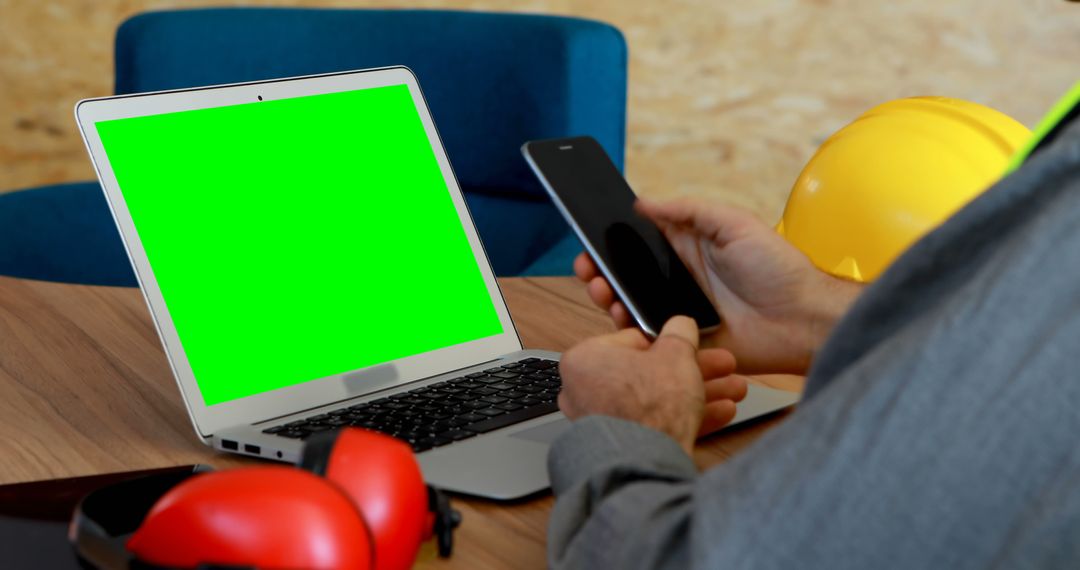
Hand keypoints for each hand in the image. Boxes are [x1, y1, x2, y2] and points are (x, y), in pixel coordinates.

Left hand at [558, 316, 747, 452]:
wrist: (647, 462)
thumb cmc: (649, 405)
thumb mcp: (676, 354)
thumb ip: (680, 333)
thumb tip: (681, 324)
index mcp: (586, 359)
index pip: (634, 341)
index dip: (671, 343)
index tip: (694, 346)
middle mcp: (585, 391)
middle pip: (651, 373)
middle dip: (694, 370)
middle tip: (721, 366)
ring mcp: (602, 423)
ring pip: (658, 400)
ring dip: (699, 393)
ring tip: (733, 390)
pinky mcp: (621, 447)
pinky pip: (656, 425)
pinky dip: (686, 418)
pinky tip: (721, 413)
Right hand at [574, 197, 862, 373]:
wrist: (801, 320)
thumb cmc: (778, 269)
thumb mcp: (734, 224)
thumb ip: (689, 210)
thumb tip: (645, 202)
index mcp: (687, 249)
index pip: (639, 243)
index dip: (613, 242)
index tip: (591, 239)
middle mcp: (678, 281)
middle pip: (627, 277)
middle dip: (601, 273)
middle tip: (588, 270)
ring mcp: (678, 313)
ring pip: (631, 307)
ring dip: (610, 299)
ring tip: (603, 292)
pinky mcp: (682, 343)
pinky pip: (648, 339)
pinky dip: (631, 332)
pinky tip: (623, 320)